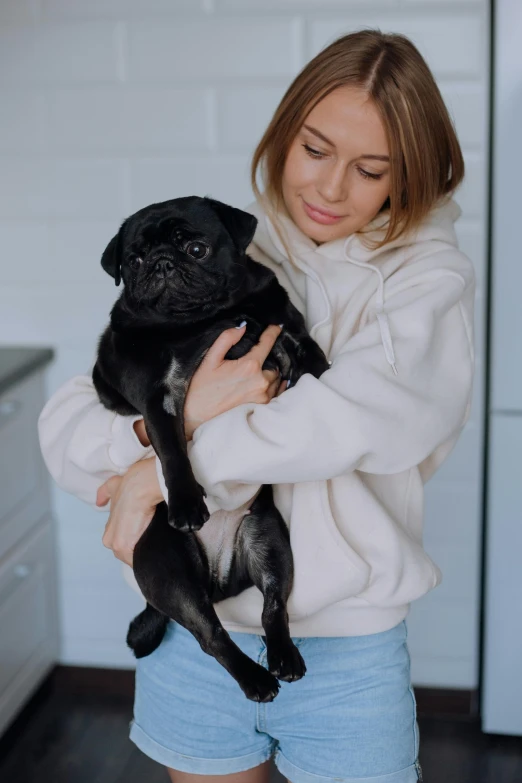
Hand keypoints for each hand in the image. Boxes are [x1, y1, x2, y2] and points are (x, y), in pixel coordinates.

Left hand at [96, 457, 162, 566]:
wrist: (141, 486)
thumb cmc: (129, 485)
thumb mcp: (112, 485)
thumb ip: (104, 494)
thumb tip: (99, 502)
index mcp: (109, 532)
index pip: (123, 543)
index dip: (135, 539)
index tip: (146, 533)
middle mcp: (110, 542)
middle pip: (129, 553)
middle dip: (140, 548)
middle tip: (153, 538)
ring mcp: (118, 547)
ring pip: (135, 557)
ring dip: (146, 553)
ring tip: (159, 545)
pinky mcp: (128, 548)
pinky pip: (141, 559)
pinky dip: (150, 556)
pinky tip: (160, 551)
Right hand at [184, 323, 286, 439]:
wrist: (196, 417)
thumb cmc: (200, 388)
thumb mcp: (210, 359)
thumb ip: (226, 339)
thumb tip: (242, 328)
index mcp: (249, 366)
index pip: (267, 343)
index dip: (273, 332)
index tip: (277, 326)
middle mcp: (261, 382)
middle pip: (274, 362)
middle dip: (269, 357)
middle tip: (260, 355)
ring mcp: (263, 396)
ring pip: (276, 378)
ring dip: (271, 372)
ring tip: (262, 369)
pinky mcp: (262, 407)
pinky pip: (277, 392)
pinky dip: (275, 385)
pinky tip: (268, 382)